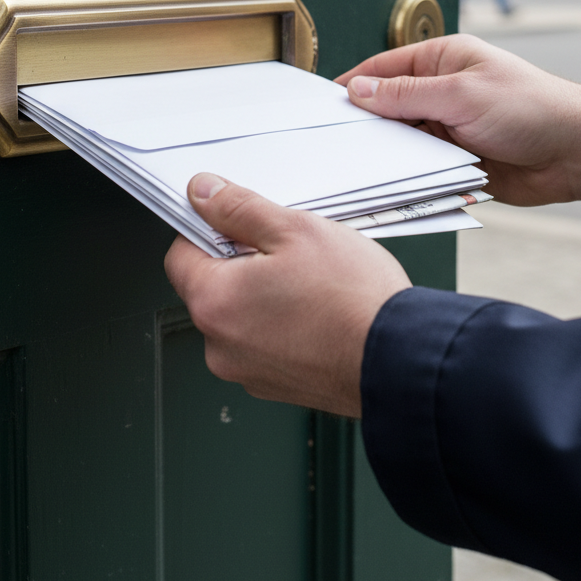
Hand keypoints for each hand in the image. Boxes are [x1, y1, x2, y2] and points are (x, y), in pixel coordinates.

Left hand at [164, 173, 411, 417]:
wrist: (400, 360)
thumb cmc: (353, 300)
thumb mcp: (295, 230)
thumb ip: (239, 209)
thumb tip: (203, 194)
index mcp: (214, 302)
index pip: (180, 254)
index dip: (208, 230)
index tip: (238, 222)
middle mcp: (220, 345)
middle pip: (212, 287)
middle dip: (242, 263)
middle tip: (288, 250)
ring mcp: (247, 372)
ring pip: (241, 316)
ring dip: (265, 295)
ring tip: (312, 283)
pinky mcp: (276, 386)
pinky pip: (265, 343)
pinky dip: (284, 325)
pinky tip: (319, 311)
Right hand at [336, 34, 580, 207]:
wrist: (576, 153)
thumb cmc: (532, 107)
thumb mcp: (460, 94)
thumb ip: (405, 94)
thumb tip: (360, 90)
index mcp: (443, 60)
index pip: (384, 68)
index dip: (353, 86)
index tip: (323, 107)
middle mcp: (443, 91)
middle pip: (388, 106)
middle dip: (368, 123)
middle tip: (337, 142)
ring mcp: (449, 127)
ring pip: (402, 140)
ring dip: (389, 152)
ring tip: (361, 165)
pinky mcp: (456, 160)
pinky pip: (420, 167)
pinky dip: (407, 174)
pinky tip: (391, 182)